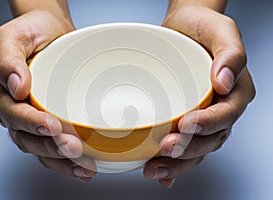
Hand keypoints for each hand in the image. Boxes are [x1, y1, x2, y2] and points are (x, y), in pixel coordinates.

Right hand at [0, 10, 95, 181]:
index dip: (30, 123)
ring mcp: (31, 120)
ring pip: (41, 149)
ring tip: (83, 165)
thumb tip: (16, 86)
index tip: (50, 125)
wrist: (51, 32)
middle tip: (73, 147)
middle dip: (50, 146)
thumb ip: (8, 60)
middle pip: (27, 138)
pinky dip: (66, 161)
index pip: (12, 115)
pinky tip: (82, 167)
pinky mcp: (48, 124)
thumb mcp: (13, 37)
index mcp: (0, 92)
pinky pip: (53, 148)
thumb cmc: (32, 32)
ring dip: (61, 160)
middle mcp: (13, 111)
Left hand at [144, 5, 254, 186]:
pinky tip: (161, 174)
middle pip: (211, 139)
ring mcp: (203, 118)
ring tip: (155, 169)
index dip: (208, 124)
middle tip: (165, 150)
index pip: (226, 114)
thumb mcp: (221, 30)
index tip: (186, 125)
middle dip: (189, 149)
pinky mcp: (185, 120)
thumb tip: (225, 80)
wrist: (184, 29)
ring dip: (178, 163)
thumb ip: (230, 53)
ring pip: (197, 149)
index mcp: (235, 92)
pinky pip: (184, 146)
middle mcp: (221, 109)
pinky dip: (174, 164)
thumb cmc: (203, 28)